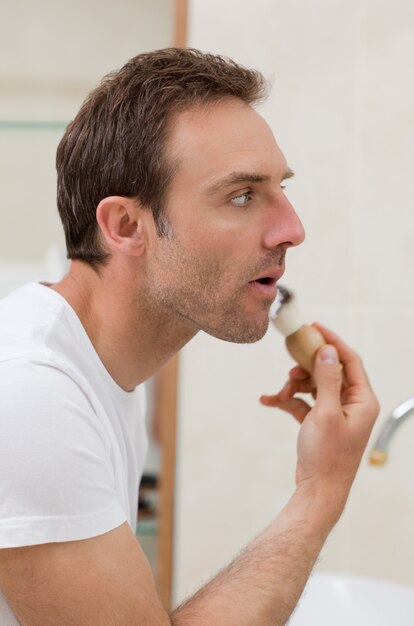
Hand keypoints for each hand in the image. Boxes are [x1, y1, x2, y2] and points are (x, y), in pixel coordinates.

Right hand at [260, 324, 379, 513]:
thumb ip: (326, 379)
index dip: (332, 341)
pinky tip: (269, 401)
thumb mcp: (325, 413)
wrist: (318, 491)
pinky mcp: (321, 423)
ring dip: (293, 386)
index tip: (314, 327)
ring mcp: (336, 414)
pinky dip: (288, 400)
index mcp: (362, 400)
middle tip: (289, 362)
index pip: (349, 360)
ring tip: (279, 393)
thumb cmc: (326, 457)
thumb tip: (327, 351)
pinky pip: (304, 403)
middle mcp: (352, 405)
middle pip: (328, 371)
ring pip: (313, 386)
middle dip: (306, 367)